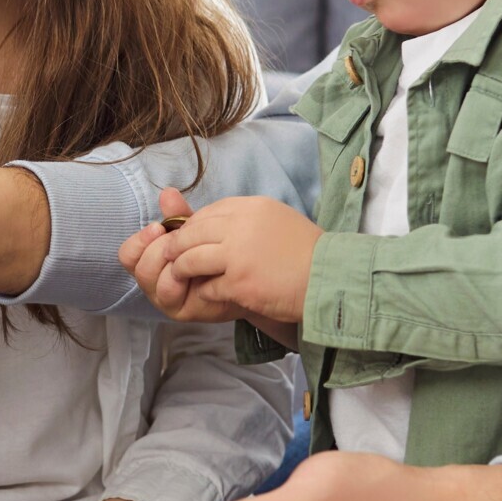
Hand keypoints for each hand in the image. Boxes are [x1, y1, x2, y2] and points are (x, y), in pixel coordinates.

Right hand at [120, 190, 240, 322]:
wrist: (246, 279)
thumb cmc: (217, 254)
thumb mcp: (196, 232)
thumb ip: (179, 216)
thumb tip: (167, 192)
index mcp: (151, 264)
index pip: (128, 254)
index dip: (139, 240)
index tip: (158, 227)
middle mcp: (153, 285)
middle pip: (138, 266)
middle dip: (158, 248)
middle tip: (180, 240)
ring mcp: (165, 301)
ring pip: (148, 278)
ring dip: (167, 260)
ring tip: (190, 252)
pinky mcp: (179, 311)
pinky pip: (167, 291)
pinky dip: (177, 276)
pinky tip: (197, 267)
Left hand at [138, 193, 321, 326]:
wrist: (330, 280)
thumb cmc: (306, 253)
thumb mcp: (276, 221)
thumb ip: (244, 219)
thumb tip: (212, 223)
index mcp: (252, 207)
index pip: (208, 213)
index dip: (192, 227)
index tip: (188, 239)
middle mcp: (241, 226)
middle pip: (192, 234)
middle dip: (177, 246)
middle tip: (171, 257)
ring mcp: (238, 255)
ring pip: (190, 259)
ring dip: (182, 269)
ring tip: (181, 276)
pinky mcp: (239, 282)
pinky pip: (207, 286)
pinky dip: (205, 291)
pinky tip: (211, 293)